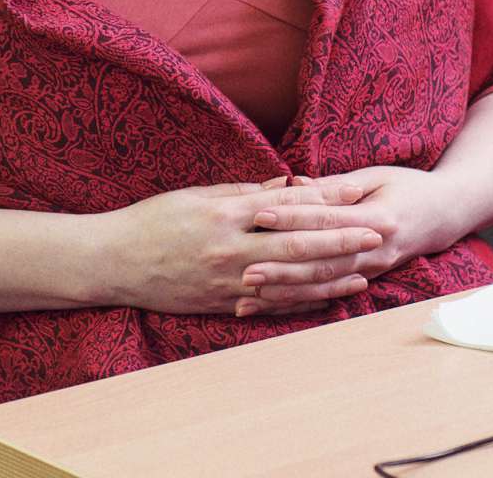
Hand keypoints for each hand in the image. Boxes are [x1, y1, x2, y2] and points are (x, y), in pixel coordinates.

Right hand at [98, 179, 385, 317]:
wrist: (113, 262)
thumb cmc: (151, 221)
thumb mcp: (195, 195)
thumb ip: (242, 192)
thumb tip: (284, 186)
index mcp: (225, 214)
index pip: (287, 206)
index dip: (327, 200)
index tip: (359, 193)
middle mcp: (232, 249)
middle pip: (300, 245)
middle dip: (344, 238)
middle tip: (380, 231)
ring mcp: (229, 281)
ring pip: (292, 280)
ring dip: (333, 275)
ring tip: (366, 269)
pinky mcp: (223, 303)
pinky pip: (273, 305)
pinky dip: (304, 301)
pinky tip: (329, 297)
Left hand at [240, 167, 468, 303]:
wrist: (448, 213)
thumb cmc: (408, 186)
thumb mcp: (375, 175)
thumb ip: (335, 186)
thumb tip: (293, 184)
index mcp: (378, 217)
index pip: (327, 219)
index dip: (293, 216)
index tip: (259, 215)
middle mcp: (377, 248)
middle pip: (323, 260)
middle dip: (282, 267)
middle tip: (245, 270)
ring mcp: (375, 268)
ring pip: (325, 284)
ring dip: (288, 291)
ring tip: (252, 294)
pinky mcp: (370, 279)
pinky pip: (332, 293)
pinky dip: (302, 300)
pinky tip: (275, 305)